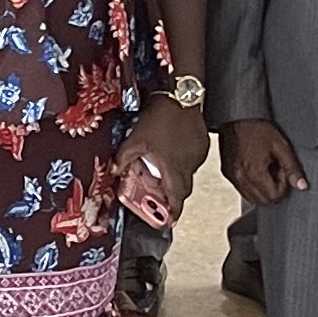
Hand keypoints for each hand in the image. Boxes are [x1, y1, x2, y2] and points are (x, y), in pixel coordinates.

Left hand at [119, 93, 202, 231]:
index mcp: (173, 167)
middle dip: (172, 196)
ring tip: (163, 171)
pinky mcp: (202, 145)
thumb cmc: (161, 116)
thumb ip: (124, 157)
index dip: (173, 211)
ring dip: (176, 177)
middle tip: (161, 198)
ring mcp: (198, 155)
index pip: (176, 198)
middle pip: (183, 189)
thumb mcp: (136, 138)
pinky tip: (171, 152)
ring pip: (188, 174)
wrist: (182, 96)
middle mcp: (189, 165)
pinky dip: (182, 162)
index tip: (169, 220)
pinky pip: (193, 161)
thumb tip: (115, 170)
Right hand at [219, 119, 305, 208]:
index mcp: (255, 173)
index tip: (282, 170)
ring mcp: (232, 177)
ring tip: (266, 169)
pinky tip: (255, 169)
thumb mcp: (280, 146)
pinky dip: (252, 186)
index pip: (274, 196)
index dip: (283, 185)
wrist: (235, 117)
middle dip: (274, 190)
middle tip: (276, 171)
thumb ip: (292, 168)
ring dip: (263, 190)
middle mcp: (241, 179)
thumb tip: (301, 186)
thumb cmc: (257, 128)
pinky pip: (242, 190)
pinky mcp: (227, 174)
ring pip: (252, 198)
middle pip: (263, 201)